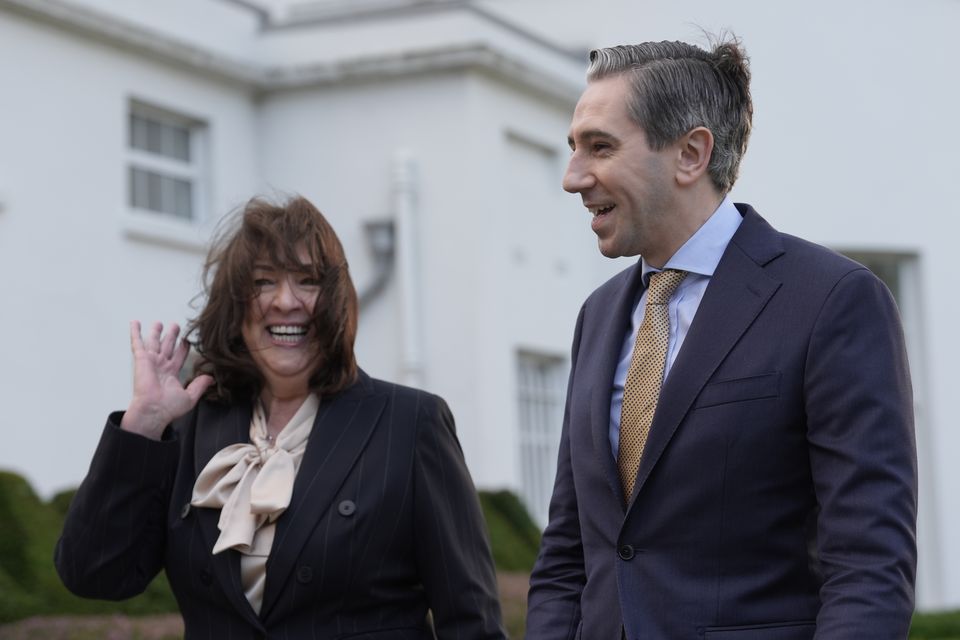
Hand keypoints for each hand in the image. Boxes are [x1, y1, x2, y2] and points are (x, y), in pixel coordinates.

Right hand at [120, 321, 213, 439]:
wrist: (154, 410)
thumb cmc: (168, 407)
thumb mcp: (190, 396)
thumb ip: (199, 385)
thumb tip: (211, 378)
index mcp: (171, 374)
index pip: (178, 356)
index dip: (183, 347)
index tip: (187, 340)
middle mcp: (161, 366)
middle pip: (167, 346)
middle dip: (171, 336)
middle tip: (175, 326)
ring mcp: (151, 362)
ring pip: (154, 342)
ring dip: (156, 332)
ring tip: (159, 322)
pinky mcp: (141, 360)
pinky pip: (137, 343)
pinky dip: (135, 332)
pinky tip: (135, 323)